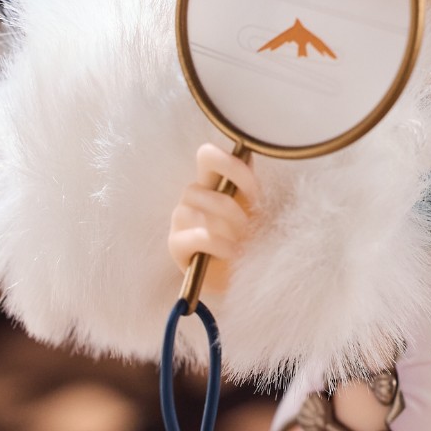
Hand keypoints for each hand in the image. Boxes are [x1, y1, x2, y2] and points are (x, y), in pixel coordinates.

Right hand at [168, 143, 262, 295]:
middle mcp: (192, 196)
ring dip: (228, 229)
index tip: (253, 191)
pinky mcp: (176, 244)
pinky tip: (233, 253)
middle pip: (203, 188)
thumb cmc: (249, 238)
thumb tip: (249, 157)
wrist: (242, 275)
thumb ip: (249, 184)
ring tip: (243, 243)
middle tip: (249, 227)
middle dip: (233, 210)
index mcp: (210, 181)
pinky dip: (220, 245)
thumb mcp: (255, 209)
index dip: (230, 166)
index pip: (207, 155)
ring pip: (200, 213)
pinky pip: (198, 237)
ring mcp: (180, 219)